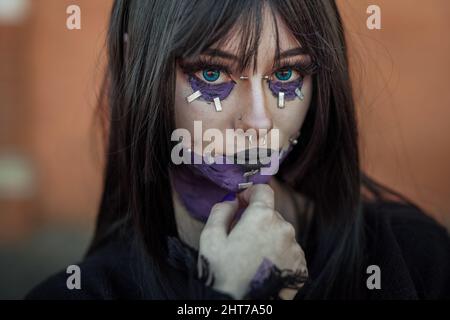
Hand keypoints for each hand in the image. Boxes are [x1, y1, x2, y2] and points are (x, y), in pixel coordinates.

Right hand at [198, 184, 307, 298]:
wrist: (239, 309)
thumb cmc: (222, 274)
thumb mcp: (210, 238)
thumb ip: (221, 210)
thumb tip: (232, 200)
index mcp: (262, 217)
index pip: (263, 190)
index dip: (250, 193)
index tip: (241, 203)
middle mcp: (284, 229)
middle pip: (270, 214)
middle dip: (256, 221)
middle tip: (239, 240)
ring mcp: (295, 249)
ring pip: (280, 234)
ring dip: (268, 239)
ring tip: (252, 259)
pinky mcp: (301, 267)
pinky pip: (289, 252)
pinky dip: (278, 256)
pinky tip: (264, 268)